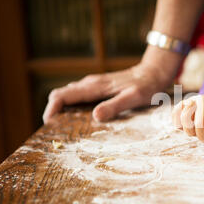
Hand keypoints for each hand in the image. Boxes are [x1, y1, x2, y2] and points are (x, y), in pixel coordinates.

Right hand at [43, 61, 173, 123]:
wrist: (154, 72)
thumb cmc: (146, 86)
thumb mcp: (133, 98)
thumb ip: (115, 106)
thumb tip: (95, 116)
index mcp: (94, 86)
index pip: (62, 95)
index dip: (51, 109)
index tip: (49, 125)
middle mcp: (90, 84)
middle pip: (60, 95)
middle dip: (53, 111)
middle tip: (55, 131)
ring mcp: (93, 84)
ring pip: (68, 95)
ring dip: (62, 110)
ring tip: (64, 129)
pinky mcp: (98, 87)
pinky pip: (78, 96)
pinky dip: (73, 107)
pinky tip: (80, 120)